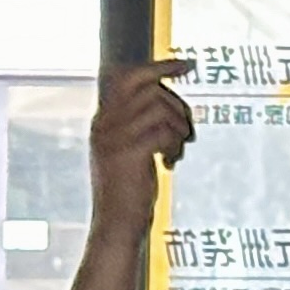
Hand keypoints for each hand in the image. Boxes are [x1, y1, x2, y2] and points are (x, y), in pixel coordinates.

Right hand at [85, 60, 194, 234]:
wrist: (116, 225)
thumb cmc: (128, 191)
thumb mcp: (129, 151)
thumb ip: (139, 125)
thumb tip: (169, 103)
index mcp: (103, 121)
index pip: (129, 78)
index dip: (159, 66)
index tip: (187, 64)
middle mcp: (104, 125)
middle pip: (149, 89)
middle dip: (175, 105)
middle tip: (185, 131)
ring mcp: (114, 138)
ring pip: (159, 109)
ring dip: (177, 128)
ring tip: (176, 150)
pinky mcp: (128, 154)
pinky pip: (162, 131)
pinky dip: (174, 144)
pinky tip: (171, 162)